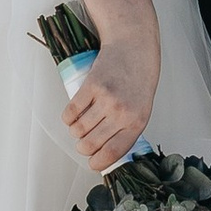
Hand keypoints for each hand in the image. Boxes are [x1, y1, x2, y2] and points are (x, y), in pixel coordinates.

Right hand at [66, 38, 157, 173]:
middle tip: (84, 141)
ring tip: (81, 123)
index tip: (92, 163)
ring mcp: (106, 99)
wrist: (134, 47)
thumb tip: (106, 152)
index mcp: (137, 122)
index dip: (97, 163)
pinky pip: (70, 112)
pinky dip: (67, 118)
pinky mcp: (91, 85)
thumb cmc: (139, 78)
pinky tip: (73, 115)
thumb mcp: (142, 108)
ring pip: (77, 130)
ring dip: (75, 131)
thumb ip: (127, 129)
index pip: (112, 153)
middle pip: (89, 144)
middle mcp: (121, 113)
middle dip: (83, 147)